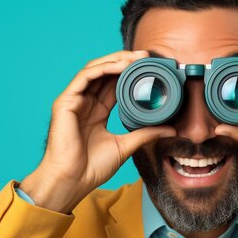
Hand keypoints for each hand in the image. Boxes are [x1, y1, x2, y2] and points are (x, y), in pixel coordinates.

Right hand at [19, 50, 175, 213]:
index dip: (130, 73)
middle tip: (146, 56)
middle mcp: (85, 102)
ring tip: (135, 58)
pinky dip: (102, 69)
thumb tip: (171, 129)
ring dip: (115, 60)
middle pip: (105, 72)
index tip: (151, 67)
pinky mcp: (66, 102)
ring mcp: (75, 101)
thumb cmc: (91, 167)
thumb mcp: (125, 146)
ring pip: (95, 69)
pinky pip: (84, 77)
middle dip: (125, 61)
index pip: (114, 84)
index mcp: (97, 111)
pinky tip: (119, 66)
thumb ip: (145, 134)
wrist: (72, 181)